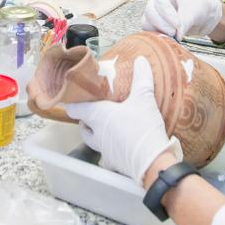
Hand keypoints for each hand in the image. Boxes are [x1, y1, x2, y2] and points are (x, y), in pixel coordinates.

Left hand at [64, 57, 181, 181]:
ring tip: (106, 127)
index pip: (75, 109)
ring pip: (93, 142)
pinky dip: (109, 152)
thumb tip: (141, 60)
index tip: (72, 98)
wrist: (152, 163)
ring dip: (95, 134)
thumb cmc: (142, 128)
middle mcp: (96, 134)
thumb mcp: (144, 99)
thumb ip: (142, 79)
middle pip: (83, 126)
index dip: (72, 103)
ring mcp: (103, 150)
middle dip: (85, 119)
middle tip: (94, 111)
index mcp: (98, 116)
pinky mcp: (113, 164)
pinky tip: (118, 148)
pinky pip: (106, 157)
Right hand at [141, 0, 222, 41]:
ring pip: (147, 24)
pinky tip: (170, 40)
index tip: (178, 25)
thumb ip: (185, 22)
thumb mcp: (195, 12)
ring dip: (160, 32)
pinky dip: (158, 38)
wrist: (201, 18)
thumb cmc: (197, 9)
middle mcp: (154, 1)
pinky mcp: (152, 27)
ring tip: (174, 37)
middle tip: (175, 33)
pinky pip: (149, 33)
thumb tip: (177, 35)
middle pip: (150, 12)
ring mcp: (152, 14)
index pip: (160, 1)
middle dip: (163, 25)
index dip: (167, 14)